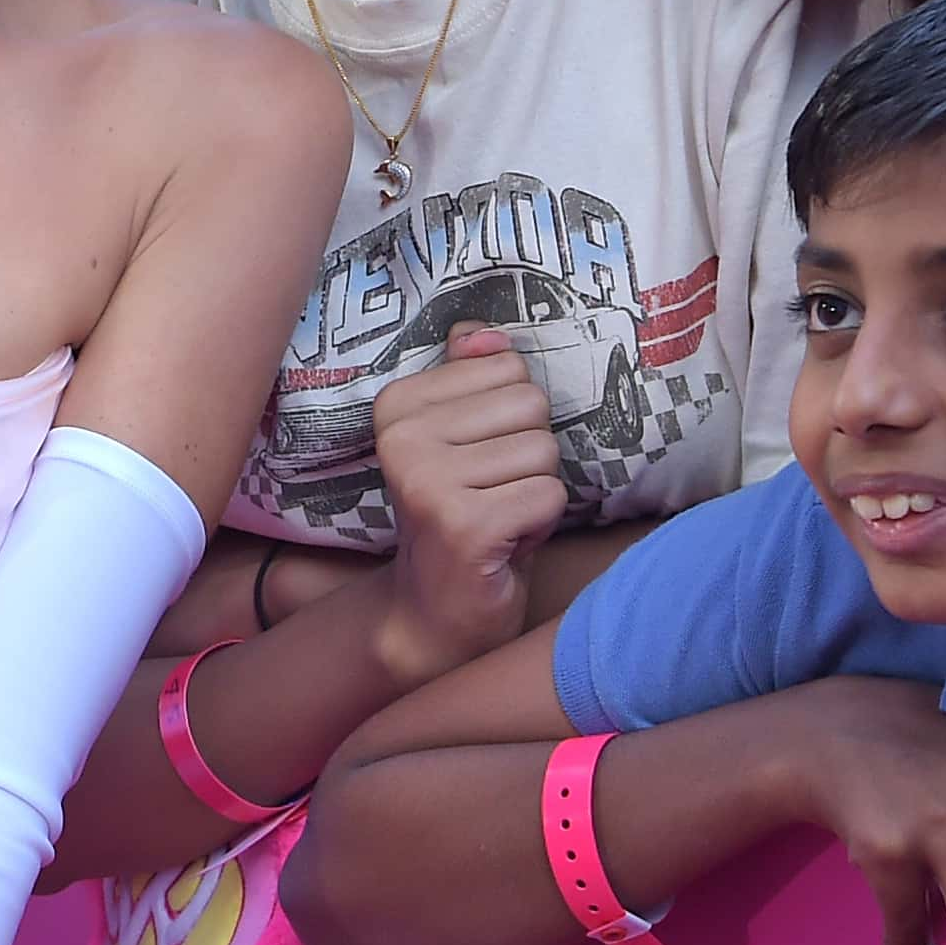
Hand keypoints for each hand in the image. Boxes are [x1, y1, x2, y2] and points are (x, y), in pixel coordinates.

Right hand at [370, 323, 568, 674]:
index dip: (510, 420)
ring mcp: (429, 482)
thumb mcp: (459, 438)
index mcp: (397, 404)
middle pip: (531, 406)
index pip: (507, 368)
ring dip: (534, 492)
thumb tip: (481, 333)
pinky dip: (539, 524)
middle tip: (492, 493)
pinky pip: (548, 496)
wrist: (434, 611)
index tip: (477, 461)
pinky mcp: (464, 525)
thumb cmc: (459, 515)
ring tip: (496, 517)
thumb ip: (468, 378)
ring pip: (544, 452)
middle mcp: (403, 438)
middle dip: (529, 455)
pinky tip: (503, 543)